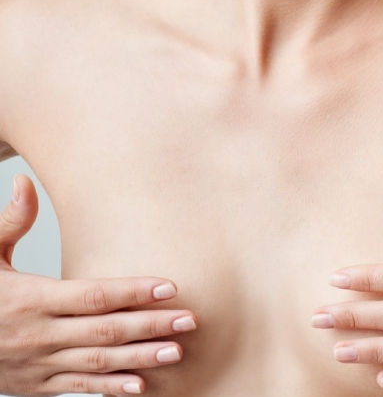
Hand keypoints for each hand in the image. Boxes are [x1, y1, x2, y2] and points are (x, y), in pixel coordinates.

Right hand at [0, 175, 197, 395]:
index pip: (93, 295)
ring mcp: (40, 363)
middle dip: (151, 325)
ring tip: (176, 351)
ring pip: (98, 362)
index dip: (133, 291)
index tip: (169, 286)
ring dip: (140, 358)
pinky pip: (79, 387)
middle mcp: (40, 333)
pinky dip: (110, 389)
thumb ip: (11, 222)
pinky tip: (141, 386)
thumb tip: (24, 182)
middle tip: (190, 319)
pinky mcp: (37, 385)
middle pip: (105, 330)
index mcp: (32, 299)